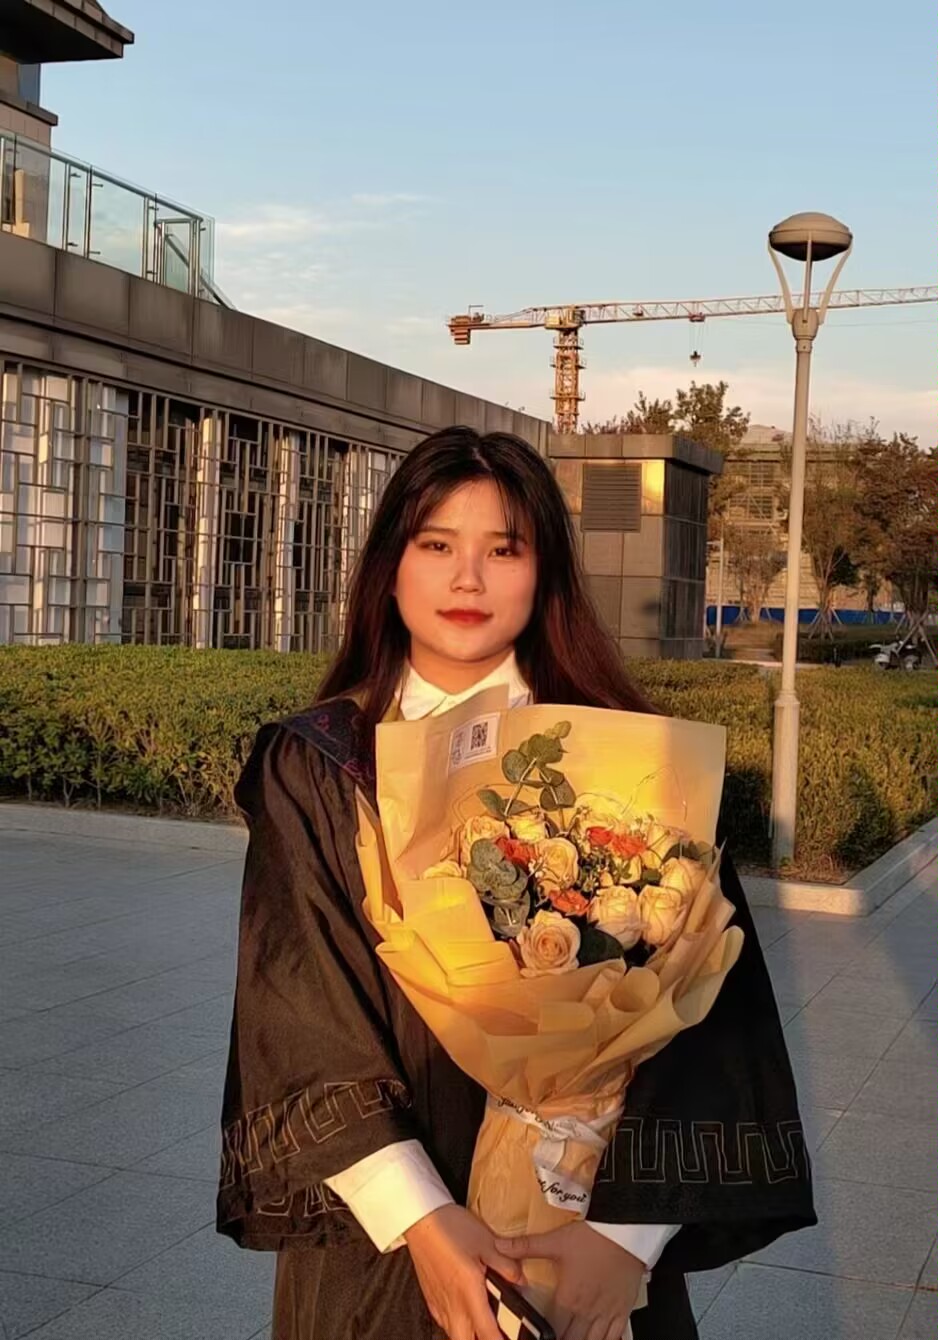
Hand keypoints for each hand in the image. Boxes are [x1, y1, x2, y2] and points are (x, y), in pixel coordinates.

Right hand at [405, 1204, 525, 1339]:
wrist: (420, 1218)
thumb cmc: (450, 1227)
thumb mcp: (486, 1242)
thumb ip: (506, 1265)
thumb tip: (522, 1280)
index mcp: (468, 1293)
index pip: (486, 1334)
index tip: (510, 1339)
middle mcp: (452, 1304)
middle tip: (496, 1333)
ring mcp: (439, 1303)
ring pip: (454, 1335)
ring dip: (469, 1335)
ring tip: (482, 1325)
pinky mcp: (430, 1298)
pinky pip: (444, 1323)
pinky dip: (456, 1325)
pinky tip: (464, 1312)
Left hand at [497, 1222, 644, 1339]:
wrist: (624, 1231)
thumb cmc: (591, 1238)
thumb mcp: (555, 1241)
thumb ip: (525, 1246)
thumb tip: (497, 1244)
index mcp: (568, 1299)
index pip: (551, 1331)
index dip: (541, 1338)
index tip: (536, 1336)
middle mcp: (586, 1312)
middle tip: (552, 1337)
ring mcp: (606, 1314)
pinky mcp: (622, 1311)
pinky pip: (614, 1338)